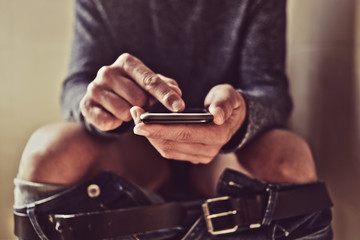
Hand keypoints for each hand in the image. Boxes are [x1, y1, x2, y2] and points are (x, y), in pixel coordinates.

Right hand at [80, 53, 184, 130]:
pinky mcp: (86, 105)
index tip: (179, 107)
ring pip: (124, 112)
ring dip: (130, 116)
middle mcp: (108, 71)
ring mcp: (94, 88)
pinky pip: (109, 122)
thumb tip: (177, 92)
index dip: (166, 95)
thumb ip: (165, 86)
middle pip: (138, 98)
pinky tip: (114, 117)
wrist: (102, 99)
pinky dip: (116, 123)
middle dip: (145, 107)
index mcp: (127, 62)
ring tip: (126, 110)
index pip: (150, 80)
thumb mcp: (149, 84)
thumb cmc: (132, 89)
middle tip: (142, 106)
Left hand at [130, 84, 246, 163]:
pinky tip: (148, 127)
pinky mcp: (193, 156)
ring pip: (168, 150)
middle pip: (172, 144)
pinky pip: (170, 151)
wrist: (233, 118)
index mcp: (218, 135)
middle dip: (150, 131)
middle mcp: (209, 150)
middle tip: (134, 116)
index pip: (184, 133)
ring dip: (150, 136)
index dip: (161, 129)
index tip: (140, 123)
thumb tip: (216, 116)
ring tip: (137, 118)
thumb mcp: (228, 96)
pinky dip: (157, 140)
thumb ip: (223, 104)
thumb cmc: (228, 103)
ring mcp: (201, 155)